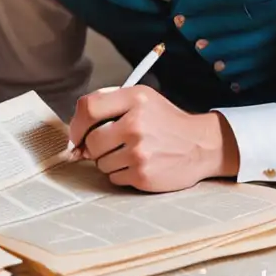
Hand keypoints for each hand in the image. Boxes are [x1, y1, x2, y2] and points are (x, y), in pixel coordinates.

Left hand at [67, 86, 239, 191]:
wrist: (200, 145)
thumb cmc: (164, 121)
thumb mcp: (141, 98)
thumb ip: (108, 104)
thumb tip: (76, 132)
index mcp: (135, 98)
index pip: (88, 108)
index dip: (76, 124)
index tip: (78, 133)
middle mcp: (136, 124)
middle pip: (91, 141)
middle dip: (94, 146)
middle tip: (109, 144)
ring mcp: (140, 152)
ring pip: (100, 163)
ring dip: (108, 160)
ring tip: (130, 152)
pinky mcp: (143, 176)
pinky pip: (113, 178)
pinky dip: (120, 173)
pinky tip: (138, 164)